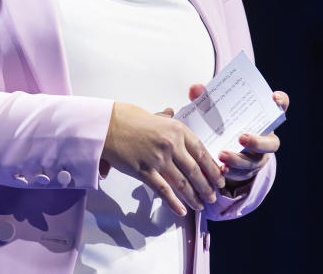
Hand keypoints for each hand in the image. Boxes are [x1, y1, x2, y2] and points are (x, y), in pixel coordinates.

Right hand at [101, 102, 225, 216]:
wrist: (103, 125)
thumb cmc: (123, 117)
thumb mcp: (150, 114)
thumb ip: (163, 118)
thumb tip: (170, 112)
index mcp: (176, 129)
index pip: (201, 151)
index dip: (212, 168)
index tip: (219, 178)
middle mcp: (171, 144)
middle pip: (195, 170)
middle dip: (206, 186)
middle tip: (213, 197)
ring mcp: (158, 159)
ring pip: (182, 182)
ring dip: (194, 196)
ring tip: (200, 205)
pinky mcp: (144, 171)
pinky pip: (163, 190)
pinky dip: (174, 202)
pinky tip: (181, 210)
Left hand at [194, 84, 289, 187]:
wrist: (222, 147)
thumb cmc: (223, 123)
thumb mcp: (216, 110)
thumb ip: (207, 98)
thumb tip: (196, 89)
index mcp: (261, 119)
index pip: (278, 108)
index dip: (280, 102)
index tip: (274, 98)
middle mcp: (265, 139)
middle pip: (271, 143)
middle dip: (258, 142)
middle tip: (242, 138)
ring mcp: (257, 157)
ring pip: (254, 162)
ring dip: (238, 160)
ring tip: (222, 155)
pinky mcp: (246, 171)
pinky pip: (242, 174)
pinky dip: (231, 171)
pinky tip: (221, 169)